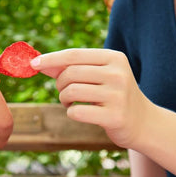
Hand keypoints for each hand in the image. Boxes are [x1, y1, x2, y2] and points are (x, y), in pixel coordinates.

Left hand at [31, 48, 150, 149]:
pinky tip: (79, 113)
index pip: (74, 54)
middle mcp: (117, 73)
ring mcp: (117, 95)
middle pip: (70, 74)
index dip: (51, 59)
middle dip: (59, 84)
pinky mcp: (114, 116)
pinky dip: (71, 113)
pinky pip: (77, 112)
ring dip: (64, 99)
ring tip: (70, 103)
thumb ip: (73, 68)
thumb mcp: (99, 76)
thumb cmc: (113, 96)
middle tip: (64, 93)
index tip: (33, 63)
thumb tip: (40, 63)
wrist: (142, 122)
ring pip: (71, 92)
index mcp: (114, 58)